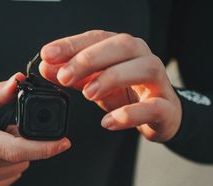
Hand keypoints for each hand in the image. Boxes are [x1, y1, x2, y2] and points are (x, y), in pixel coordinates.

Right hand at [0, 73, 70, 185]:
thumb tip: (19, 80)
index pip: (14, 148)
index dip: (43, 147)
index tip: (64, 143)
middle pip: (21, 156)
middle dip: (25, 142)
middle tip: (8, 130)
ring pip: (19, 167)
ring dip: (17, 155)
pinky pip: (12, 177)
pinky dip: (10, 166)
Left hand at [40, 30, 181, 141]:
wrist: (161, 115)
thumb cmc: (127, 95)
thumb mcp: (95, 83)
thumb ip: (73, 76)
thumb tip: (47, 67)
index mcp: (123, 49)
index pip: (97, 37)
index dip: (71, 44)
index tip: (48, 54)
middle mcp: (142, 58)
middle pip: (121, 46)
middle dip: (89, 59)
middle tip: (65, 76)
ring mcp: (158, 82)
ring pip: (143, 68)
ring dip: (112, 79)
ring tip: (88, 93)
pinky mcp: (166, 107)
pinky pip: (152, 107)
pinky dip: (130, 114)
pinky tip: (108, 121)